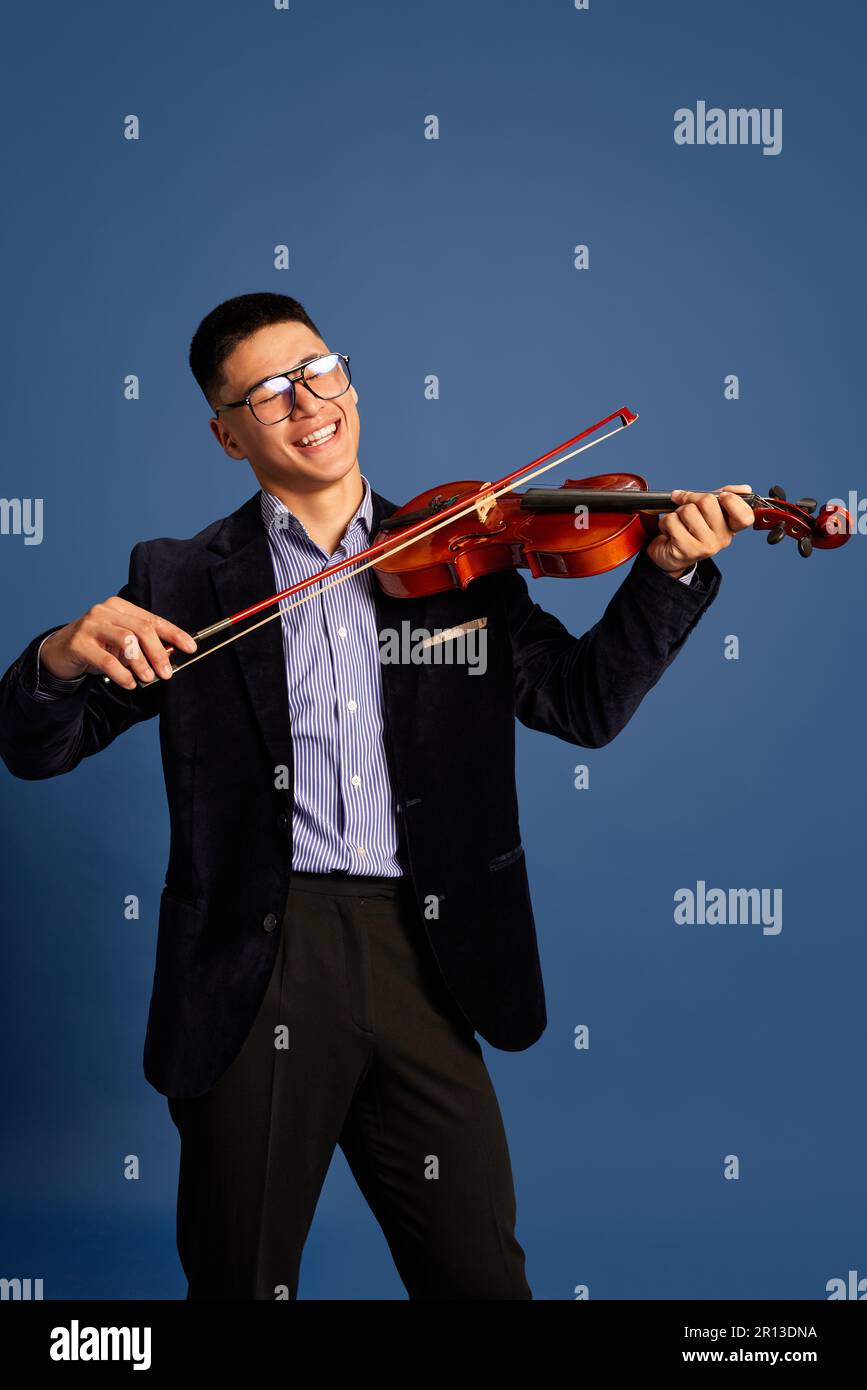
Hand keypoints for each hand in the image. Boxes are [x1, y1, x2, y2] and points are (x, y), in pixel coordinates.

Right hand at [40, 597, 196, 690]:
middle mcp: (105, 611)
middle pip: (142, 630)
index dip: (174, 633)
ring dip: (141, 663)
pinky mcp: (79, 642)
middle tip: (167, 673)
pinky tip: (129, 683)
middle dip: (159, 653)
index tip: (190, 647)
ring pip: (126, 642)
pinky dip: (123, 674)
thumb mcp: (121, 644)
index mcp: (119, 607)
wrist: (59, 653)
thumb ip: (142, 646)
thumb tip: (169, 656)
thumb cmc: (97, 647)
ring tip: (148, 678)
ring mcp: (90, 625)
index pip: (152, 620)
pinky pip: (107, 660)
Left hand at [646, 484, 755, 577]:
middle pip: (707, 502)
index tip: (721, 496)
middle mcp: (723, 539)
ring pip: (688, 510)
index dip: (732, 499)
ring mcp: (706, 546)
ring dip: (676, 513)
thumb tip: (745, 489)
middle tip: (686, 509)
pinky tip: (670, 532)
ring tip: (679, 523)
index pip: (745, 515)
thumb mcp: (709, 510)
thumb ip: (726, 495)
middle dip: (691, 499)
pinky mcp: (687, 551)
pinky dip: (665, 522)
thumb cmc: (690, 528)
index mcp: (731, 527)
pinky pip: (672, 521)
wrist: (670, 555)